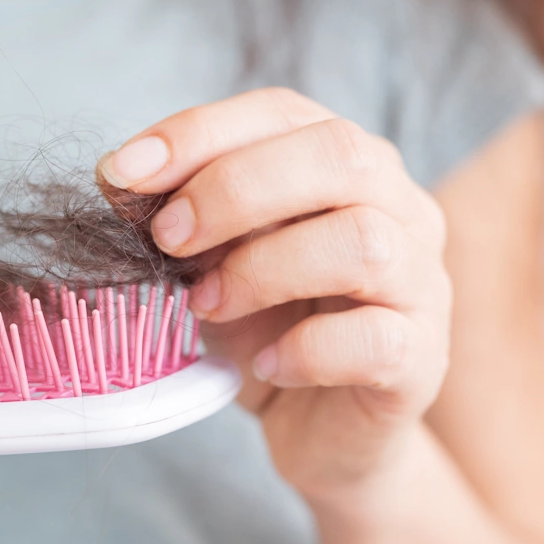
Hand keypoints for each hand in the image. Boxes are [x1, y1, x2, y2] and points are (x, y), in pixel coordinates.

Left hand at [99, 88, 450, 503]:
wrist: (320, 431)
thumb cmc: (269, 330)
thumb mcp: (215, 261)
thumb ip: (188, 216)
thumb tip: (120, 178)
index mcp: (350, 166)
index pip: (285, 112)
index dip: (201, 132)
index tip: (123, 172)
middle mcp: (403, 209)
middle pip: (340, 155)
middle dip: (236, 188)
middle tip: (170, 238)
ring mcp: (423, 283)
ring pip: (364, 242)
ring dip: (264, 269)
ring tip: (208, 305)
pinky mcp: (423, 358)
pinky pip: (374, 339)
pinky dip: (306, 351)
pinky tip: (266, 364)